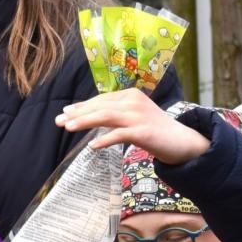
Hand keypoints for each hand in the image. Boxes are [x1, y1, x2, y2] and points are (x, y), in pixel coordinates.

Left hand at [56, 89, 209, 163]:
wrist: (182, 141)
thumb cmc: (155, 131)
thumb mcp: (134, 117)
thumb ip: (116, 114)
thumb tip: (90, 117)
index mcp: (130, 95)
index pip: (101, 100)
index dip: (82, 106)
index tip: (65, 112)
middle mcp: (133, 101)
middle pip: (99, 106)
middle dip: (77, 114)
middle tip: (58, 121)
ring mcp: (138, 115)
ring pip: (105, 116)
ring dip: (84, 122)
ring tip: (68, 128)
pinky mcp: (143, 131)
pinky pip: (119, 134)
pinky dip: (104, 139)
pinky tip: (92, 146)